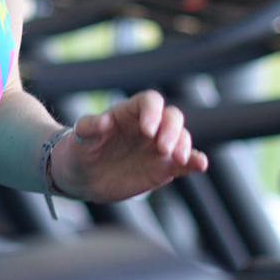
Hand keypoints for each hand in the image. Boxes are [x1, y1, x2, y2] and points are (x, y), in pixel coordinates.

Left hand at [50, 91, 207, 203]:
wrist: (82, 178)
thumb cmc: (80, 150)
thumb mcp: (79, 138)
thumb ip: (89, 126)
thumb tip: (102, 120)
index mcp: (129, 113)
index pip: (150, 102)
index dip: (152, 112)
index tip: (146, 129)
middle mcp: (149, 127)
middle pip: (171, 118)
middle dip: (171, 130)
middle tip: (162, 148)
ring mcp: (158, 147)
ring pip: (181, 138)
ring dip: (184, 146)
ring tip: (177, 158)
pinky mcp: (164, 168)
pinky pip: (185, 162)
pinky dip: (195, 162)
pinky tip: (200, 165)